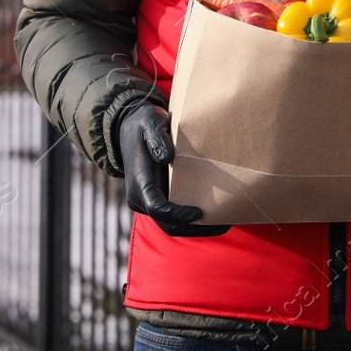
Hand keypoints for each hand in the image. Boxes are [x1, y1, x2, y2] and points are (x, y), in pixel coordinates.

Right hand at [118, 101, 230, 236]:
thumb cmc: (143, 123)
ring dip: (194, 227)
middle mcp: (140, 197)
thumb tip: (166, 157)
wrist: (129, 127)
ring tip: (221, 221)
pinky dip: (190, 219)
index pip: (157, 208)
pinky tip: (211, 212)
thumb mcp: (150, 123)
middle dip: (193, 227)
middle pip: (167, 224)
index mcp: (139, 182)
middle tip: (221, 223)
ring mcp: (147, 200)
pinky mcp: (156, 198)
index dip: (179, 215)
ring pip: (170, 225)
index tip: (200, 212)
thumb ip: (157, 139)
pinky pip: (172, 217)